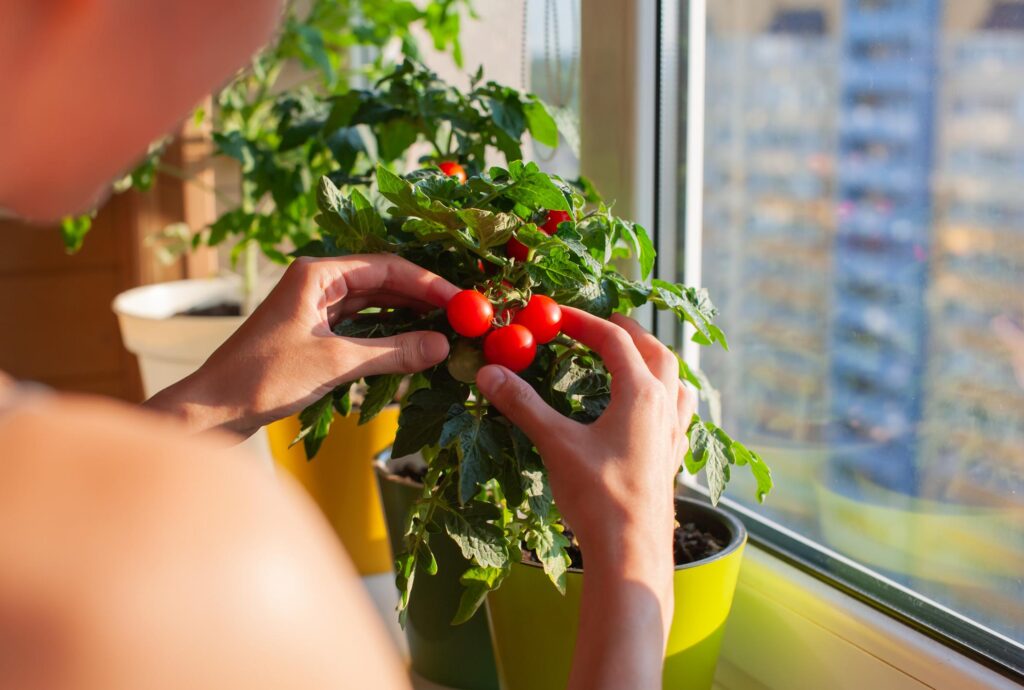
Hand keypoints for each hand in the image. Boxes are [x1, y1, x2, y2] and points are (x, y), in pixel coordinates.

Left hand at [145, 255, 458, 436]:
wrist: (213, 409)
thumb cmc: (264, 378)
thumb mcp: (336, 364)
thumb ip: (393, 353)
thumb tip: (443, 346)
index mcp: (317, 273)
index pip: (387, 267)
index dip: (429, 283)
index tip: (462, 301)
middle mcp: (316, 282)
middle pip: (383, 282)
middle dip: (422, 299)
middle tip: (461, 317)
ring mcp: (314, 308)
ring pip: (374, 305)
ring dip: (407, 318)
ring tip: (445, 331)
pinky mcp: (313, 333)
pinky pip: (361, 326)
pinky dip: (387, 336)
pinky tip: (413, 346)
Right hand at [477, 307, 694, 566]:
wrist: (631, 551)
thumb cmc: (599, 496)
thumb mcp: (556, 444)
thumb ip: (523, 404)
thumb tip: (490, 372)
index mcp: (641, 394)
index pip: (614, 339)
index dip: (583, 321)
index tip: (555, 315)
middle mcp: (665, 406)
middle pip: (654, 350)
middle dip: (626, 331)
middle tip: (598, 324)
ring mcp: (673, 432)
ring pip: (675, 378)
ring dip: (654, 358)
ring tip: (632, 355)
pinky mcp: (672, 456)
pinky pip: (679, 409)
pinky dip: (666, 393)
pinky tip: (651, 407)